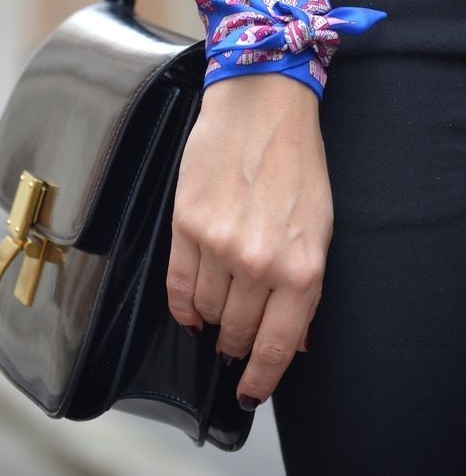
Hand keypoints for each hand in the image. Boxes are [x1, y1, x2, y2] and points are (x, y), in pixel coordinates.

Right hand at [167, 73, 333, 407]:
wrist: (262, 109)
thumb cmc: (297, 164)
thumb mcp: (321, 229)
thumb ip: (306, 287)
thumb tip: (295, 338)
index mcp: (301, 268)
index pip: (277, 346)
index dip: (260, 377)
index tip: (250, 390)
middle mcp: (258, 263)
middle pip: (236, 331)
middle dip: (235, 342)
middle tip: (233, 339)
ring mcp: (218, 245)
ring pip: (205, 311)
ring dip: (211, 317)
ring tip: (217, 305)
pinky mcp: (185, 226)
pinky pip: (177, 286)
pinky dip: (181, 306)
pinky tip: (189, 310)